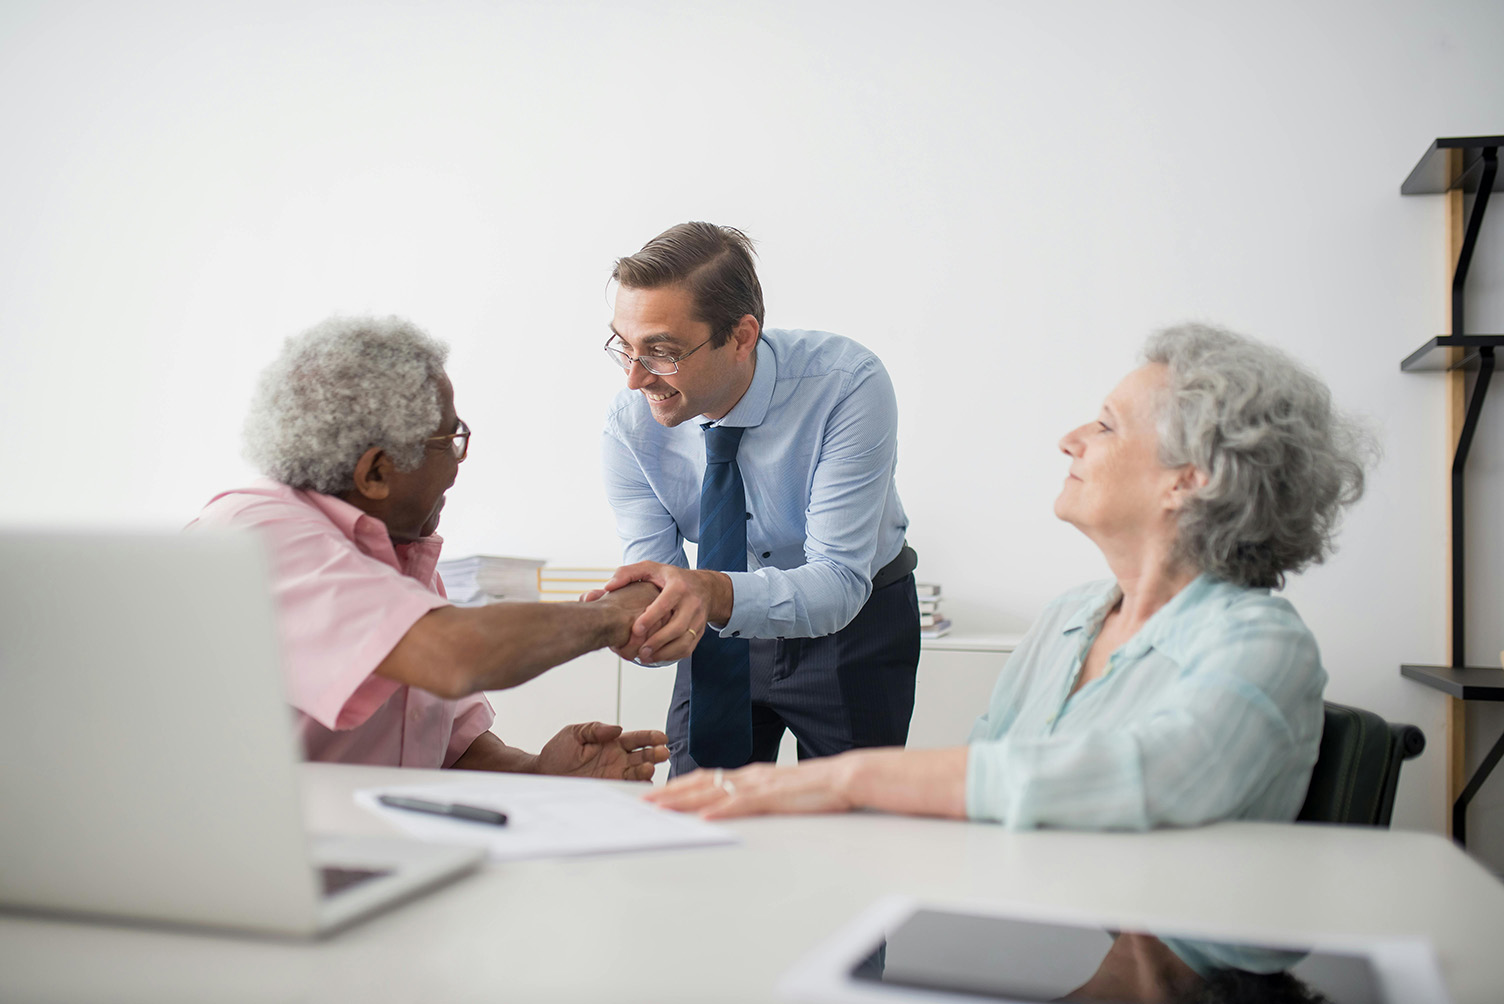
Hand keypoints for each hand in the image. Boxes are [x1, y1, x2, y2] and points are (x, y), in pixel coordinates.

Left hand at [536, 722, 669, 781]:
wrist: (544, 773)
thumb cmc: (557, 752)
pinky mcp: (609, 787)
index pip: (637, 738)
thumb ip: (596, 729)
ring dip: (647, 769)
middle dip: (655, 753)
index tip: (661, 737)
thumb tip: (617, 728)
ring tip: (648, 767)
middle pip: (643, 755)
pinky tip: (643, 783)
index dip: (650, 737)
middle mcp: (617, 758)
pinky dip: (638, 786)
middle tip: (662, 752)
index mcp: (612, 742)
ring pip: (639, 772)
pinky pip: (628, 787)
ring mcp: (615, 774)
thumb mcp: (575, 733)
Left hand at [603, 561, 730, 663]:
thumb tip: (609, 586)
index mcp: (678, 586)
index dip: (651, 617)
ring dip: (665, 652)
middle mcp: (692, 603)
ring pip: (685, 640)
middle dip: (658, 641)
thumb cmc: (672, 578)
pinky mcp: (699, 631)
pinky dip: (672, 656)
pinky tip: (656, 657)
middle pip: (678, 626)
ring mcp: (698, 618)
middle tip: (640, 651)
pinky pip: (688, 648)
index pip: (666, 603)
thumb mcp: (651, 568)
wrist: (704, 587)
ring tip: (645, 657)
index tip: (636, 630)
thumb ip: (628, 573)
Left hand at [643, 757, 857, 818]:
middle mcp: (751, 776)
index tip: (660, 794)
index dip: (682, 786)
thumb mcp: (782, 793)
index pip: (709, 778)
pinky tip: (704, 816)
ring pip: (714, 791)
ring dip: (684, 799)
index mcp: (752, 775)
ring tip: (661, 807)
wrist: (846, 777)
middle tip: (646, 801)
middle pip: (702, 782)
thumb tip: (740, 808)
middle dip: (671, 792)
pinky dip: (721, 810)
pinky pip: (742, 803)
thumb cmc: (819, 789)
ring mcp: (760, 785)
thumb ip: (761, 798)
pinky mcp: (774, 796)